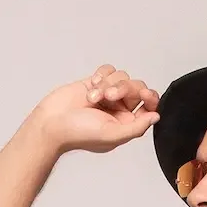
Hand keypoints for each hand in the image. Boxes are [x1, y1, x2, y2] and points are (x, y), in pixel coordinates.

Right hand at [28, 64, 159, 154]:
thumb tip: (156, 117)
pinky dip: (101, 76)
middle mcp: (118, 109)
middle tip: (109, 96)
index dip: (150, 98)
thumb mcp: (112, 135)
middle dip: (123, 89)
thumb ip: (137, 128)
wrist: (51, 122)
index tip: (144, 94)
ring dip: (107, 84)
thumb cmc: (77, 133)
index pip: (148, 107)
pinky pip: (108, 70)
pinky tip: (91, 87)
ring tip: (93, 97)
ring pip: (121, 77)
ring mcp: (106, 94)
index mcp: (126, 124)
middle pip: (136, 88)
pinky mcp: (94, 83)